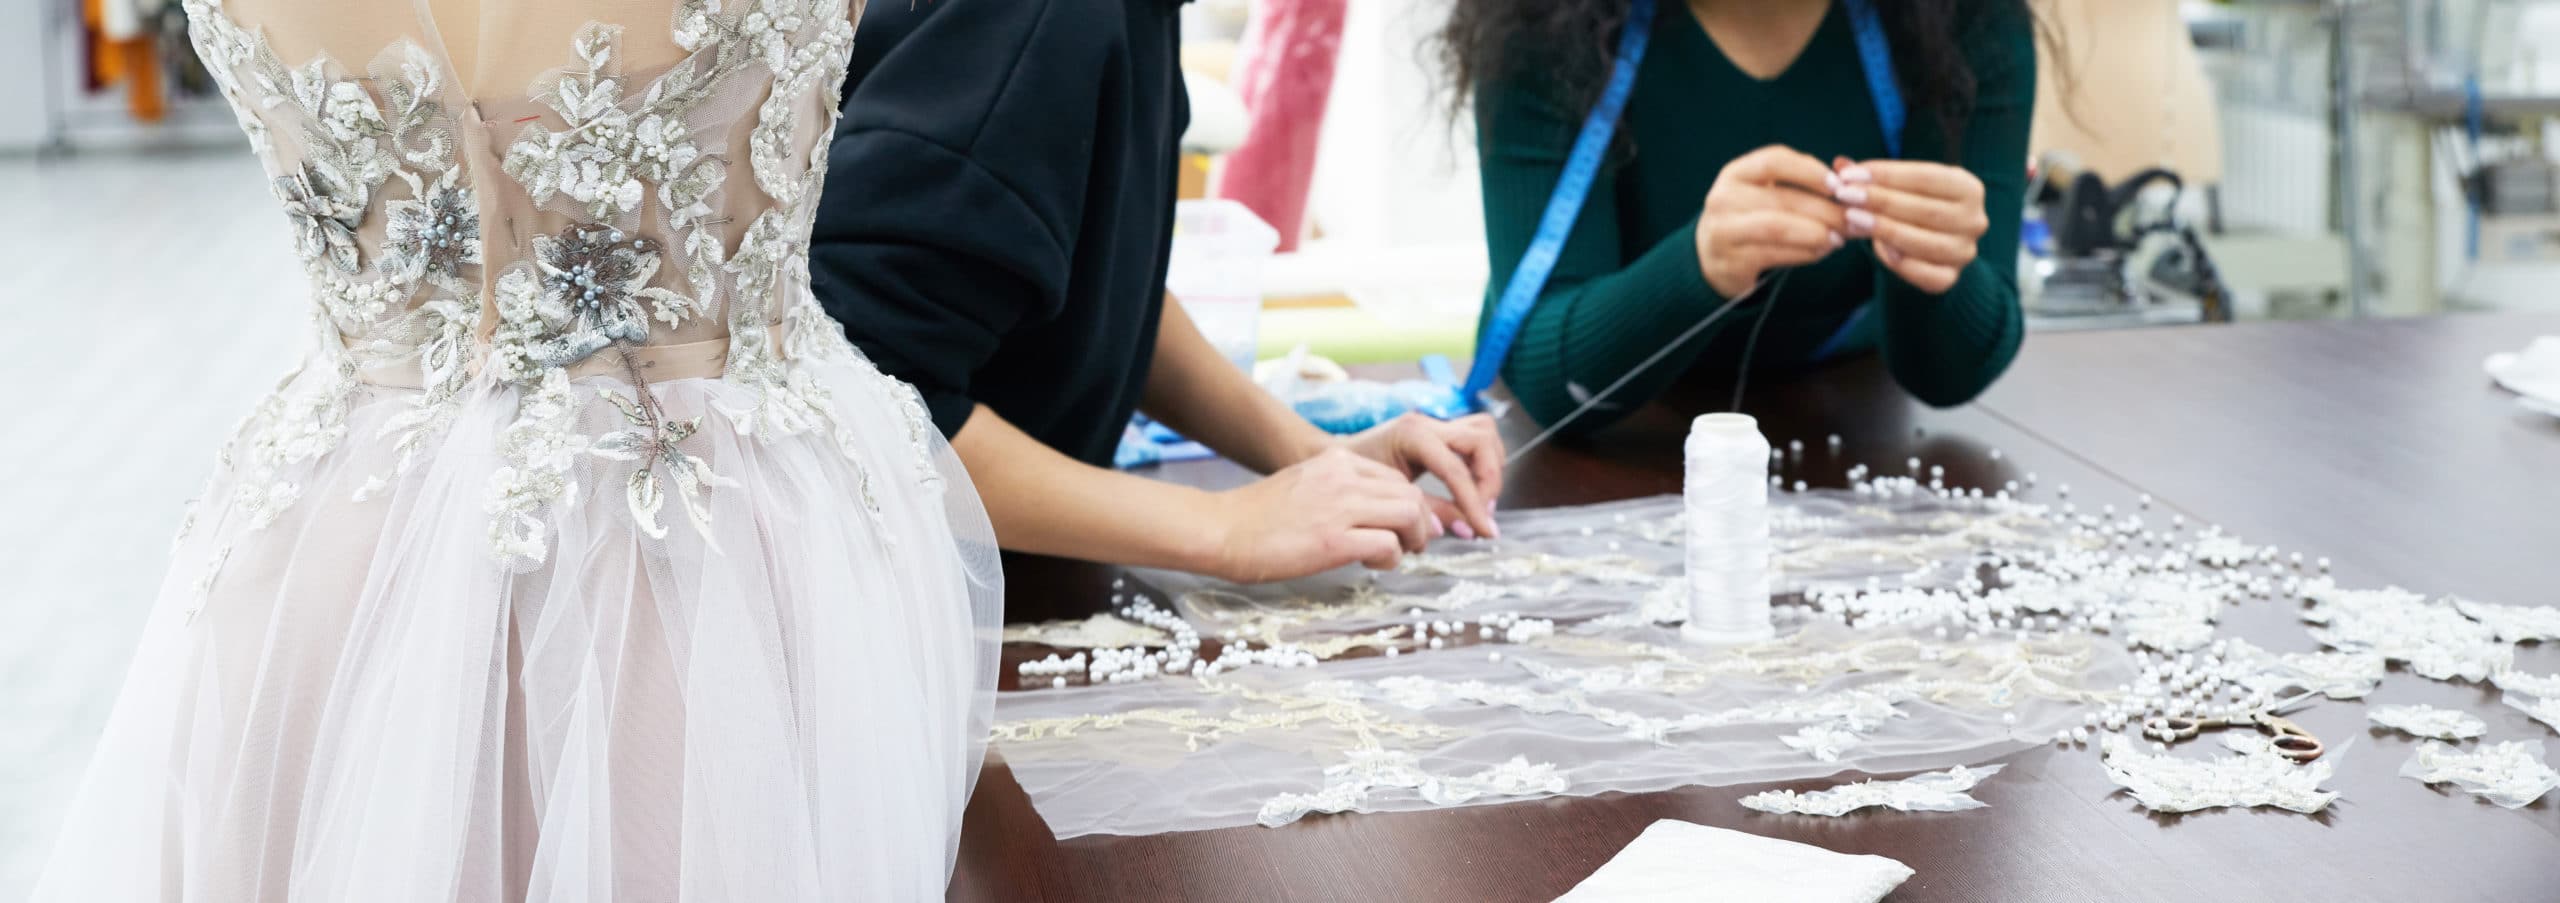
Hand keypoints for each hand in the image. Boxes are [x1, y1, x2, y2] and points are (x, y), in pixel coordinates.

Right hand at [1201, 447, 1437, 583]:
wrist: (1222, 530)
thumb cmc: (1258, 516)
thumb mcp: (1306, 484)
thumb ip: (1341, 491)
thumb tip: (1375, 514)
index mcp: (1337, 460)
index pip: (1397, 477)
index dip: (1408, 506)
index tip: (1401, 528)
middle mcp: (1344, 477)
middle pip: (1412, 495)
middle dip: (1419, 524)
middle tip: (1407, 546)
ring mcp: (1340, 507)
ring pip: (1410, 515)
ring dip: (1411, 540)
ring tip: (1391, 555)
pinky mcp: (1333, 541)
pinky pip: (1389, 545)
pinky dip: (1390, 559)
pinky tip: (1369, 565)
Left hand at [1339, 412, 1506, 539]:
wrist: (1333, 460)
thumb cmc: (1353, 480)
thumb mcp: (1390, 498)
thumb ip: (1430, 510)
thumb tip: (1466, 528)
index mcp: (1411, 435)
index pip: (1455, 468)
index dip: (1474, 503)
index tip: (1484, 530)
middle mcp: (1427, 423)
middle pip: (1481, 439)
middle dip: (1489, 479)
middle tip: (1482, 512)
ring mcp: (1434, 424)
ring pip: (1485, 433)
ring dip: (1490, 468)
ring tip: (1481, 502)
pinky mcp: (1439, 432)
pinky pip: (1475, 439)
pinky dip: (1483, 463)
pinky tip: (1473, 490)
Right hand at [1695, 145, 1851, 297]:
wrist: (1711, 256)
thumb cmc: (1751, 218)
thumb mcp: (1765, 192)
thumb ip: (1801, 184)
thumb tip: (1850, 185)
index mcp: (1735, 174)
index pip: (1773, 161)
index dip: (1808, 170)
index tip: (1837, 184)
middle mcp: (1723, 199)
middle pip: (1782, 199)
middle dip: (1824, 209)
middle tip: (1852, 219)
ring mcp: (1723, 231)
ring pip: (1779, 227)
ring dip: (1816, 233)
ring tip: (1840, 238)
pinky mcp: (1731, 261)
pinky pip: (1776, 254)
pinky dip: (1805, 253)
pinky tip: (1822, 251)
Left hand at [1831, 157, 1986, 293]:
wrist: (1930, 245)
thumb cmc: (1912, 206)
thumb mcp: (1899, 186)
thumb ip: (1872, 177)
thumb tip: (1840, 163)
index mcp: (1969, 188)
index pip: (1926, 177)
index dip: (1886, 175)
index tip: (1850, 174)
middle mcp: (1974, 220)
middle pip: (1925, 210)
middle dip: (1880, 201)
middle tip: (1845, 195)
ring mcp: (1964, 252)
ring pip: (1925, 243)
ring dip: (1885, 230)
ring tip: (1852, 218)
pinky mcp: (1950, 278)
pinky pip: (1924, 274)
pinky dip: (1899, 262)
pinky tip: (1877, 248)